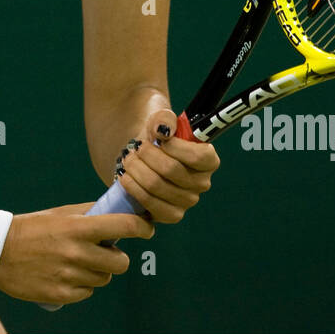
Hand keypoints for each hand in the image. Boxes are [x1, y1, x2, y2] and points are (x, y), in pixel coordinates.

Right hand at [0, 202, 154, 305]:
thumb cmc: (31, 228)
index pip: (125, 227)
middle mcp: (77, 252)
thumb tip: (117, 209)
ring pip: (104, 278)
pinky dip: (82, 285)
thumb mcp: (60, 213)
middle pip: (120, 262)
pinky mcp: (62, 294)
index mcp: (78, 228)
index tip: (146, 229)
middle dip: (116, 256)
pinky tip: (67, 274)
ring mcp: (70, 275)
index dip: (142, 228)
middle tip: (104, 251)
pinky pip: (87, 292)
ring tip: (78, 262)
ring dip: (98, 271)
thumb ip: (90, 212)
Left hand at [116, 108, 218, 223]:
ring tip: (127, 158)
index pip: (198, 157)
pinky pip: (149, 203)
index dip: (174, 146)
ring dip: (136, 169)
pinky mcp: (169, 214)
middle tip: (135, 146)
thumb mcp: (160, 120)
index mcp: (209, 160)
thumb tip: (163, 130)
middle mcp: (202, 184)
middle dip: (147, 155)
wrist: (141, 154)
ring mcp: (187, 201)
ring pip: (156, 185)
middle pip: (171, 170)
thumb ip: (164, 119)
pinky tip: (125, 176)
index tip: (158, 137)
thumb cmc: (156, 136)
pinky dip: (133, 188)